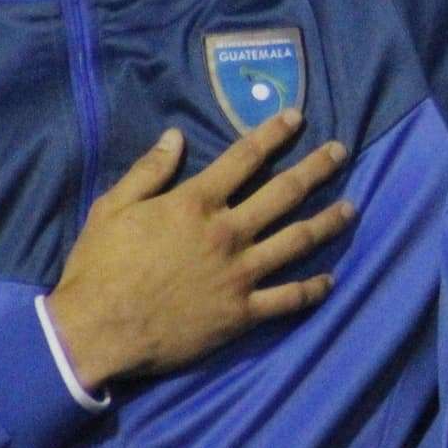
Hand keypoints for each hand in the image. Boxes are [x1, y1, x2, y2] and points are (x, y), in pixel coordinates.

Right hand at [46, 110, 353, 391]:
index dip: (273, 133)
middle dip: (317, 167)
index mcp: (196, 203)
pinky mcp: (242, 313)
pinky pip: (288, 299)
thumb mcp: (112, 208)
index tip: (297, 117)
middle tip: (340, 151)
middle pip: (284, 192)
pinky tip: (330, 280)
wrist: (96, 331)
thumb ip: (149, 170)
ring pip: (298, 241)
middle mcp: (227, 232)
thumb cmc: (99, 267)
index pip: (245, 158)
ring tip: (351, 207)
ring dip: (328, 221)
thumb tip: (176, 136)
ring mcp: (240, 273)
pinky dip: (313, 290)